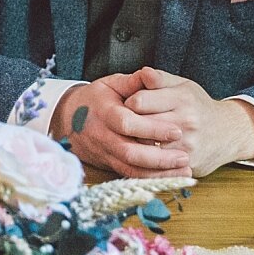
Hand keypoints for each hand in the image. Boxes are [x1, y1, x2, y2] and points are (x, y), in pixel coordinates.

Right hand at [50, 75, 190, 177]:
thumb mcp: (111, 84)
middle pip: (129, 152)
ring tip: (184, 172)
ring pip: (130, 169)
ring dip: (159, 174)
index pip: (127, 123)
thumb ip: (132, 81)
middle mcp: (102, 136)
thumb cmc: (96, 98)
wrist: (69, 118)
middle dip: (159, 157)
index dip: (152, 129)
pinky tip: (171, 179)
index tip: (177, 131)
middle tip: (184, 157)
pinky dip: (150, 180)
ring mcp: (104, 153)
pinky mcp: (108, 165)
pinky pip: (129, 176)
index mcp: (103, 112)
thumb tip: (150, 75)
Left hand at [122, 67, 253, 175]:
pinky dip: (146, 162)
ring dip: (135, 144)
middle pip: (140, 125)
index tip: (128, 105)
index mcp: (182, 98)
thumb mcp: (182, 85)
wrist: (228, 133)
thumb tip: (142, 73)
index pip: (139, 101)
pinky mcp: (188, 165)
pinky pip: (158, 167)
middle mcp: (186, 122)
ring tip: (134, 138)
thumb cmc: (198, 106)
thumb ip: (159, 79)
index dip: (128, 103)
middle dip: (129, 125)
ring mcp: (188, 146)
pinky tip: (142, 155)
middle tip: (125, 124)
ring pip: (146, 148)